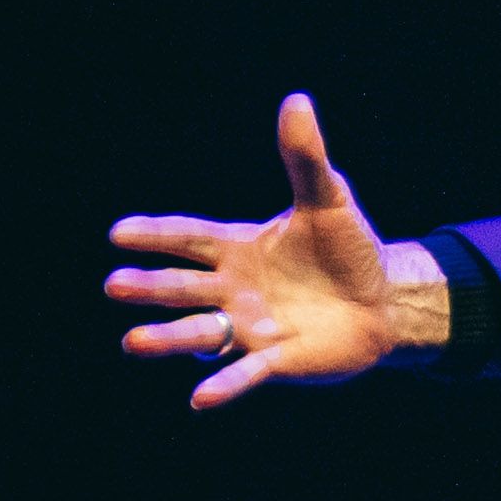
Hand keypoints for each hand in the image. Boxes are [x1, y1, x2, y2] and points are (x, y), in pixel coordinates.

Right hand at [105, 93, 446, 408]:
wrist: (385, 301)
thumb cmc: (348, 252)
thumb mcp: (330, 201)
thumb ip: (306, 159)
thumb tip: (297, 101)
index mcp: (239, 248)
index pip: (189, 237)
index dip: (156, 234)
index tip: (118, 232)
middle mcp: (233, 289)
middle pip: (183, 286)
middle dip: (150, 285)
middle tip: (116, 284)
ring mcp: (250, 328)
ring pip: (200, 332)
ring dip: (168, 337)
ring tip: (133, 340)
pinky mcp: (275, 361)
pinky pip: (244, 375)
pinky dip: (223, 385)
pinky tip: (200, 398)